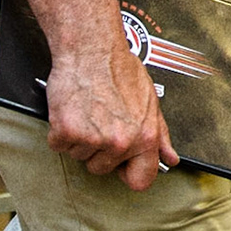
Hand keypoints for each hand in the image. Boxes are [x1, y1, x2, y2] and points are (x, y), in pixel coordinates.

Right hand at [44, 42, 177, 189]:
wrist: (92, 50)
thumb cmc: (119, 70)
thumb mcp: (150, 100)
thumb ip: (160, 134)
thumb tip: (170, 157)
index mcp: (145, 136)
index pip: (141, 181)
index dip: (130, 173)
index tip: (124, 165)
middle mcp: (121, 141)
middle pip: (103, 168)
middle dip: (100, 149)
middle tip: (102, 120)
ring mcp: (93, 139)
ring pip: (80, 157)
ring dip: (81, 138)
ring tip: (89, 112)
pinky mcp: (67, 133)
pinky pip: (59, 146)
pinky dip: (61, 131)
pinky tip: (73, 112)